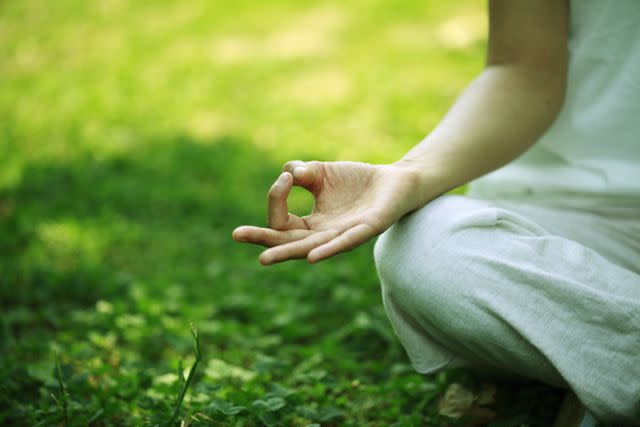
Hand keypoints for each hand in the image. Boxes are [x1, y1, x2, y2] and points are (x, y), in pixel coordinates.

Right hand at [232, 160, 425, 264]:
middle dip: (262, 239)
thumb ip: (303, 172)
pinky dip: (327, 250)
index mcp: (312, 224)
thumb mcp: (322, 172)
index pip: (281, 221)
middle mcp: (324, 235)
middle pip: (287, 242)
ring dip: (287, 252)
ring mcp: (344, 236)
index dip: (277, 197)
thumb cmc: (357, 181)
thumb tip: (288, 172)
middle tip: (236, 234)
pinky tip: (312, 256)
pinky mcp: (366, 230)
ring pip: (310, 247)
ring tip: (264, 258)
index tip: (286, 177)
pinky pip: (345, 243)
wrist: (395, 181)